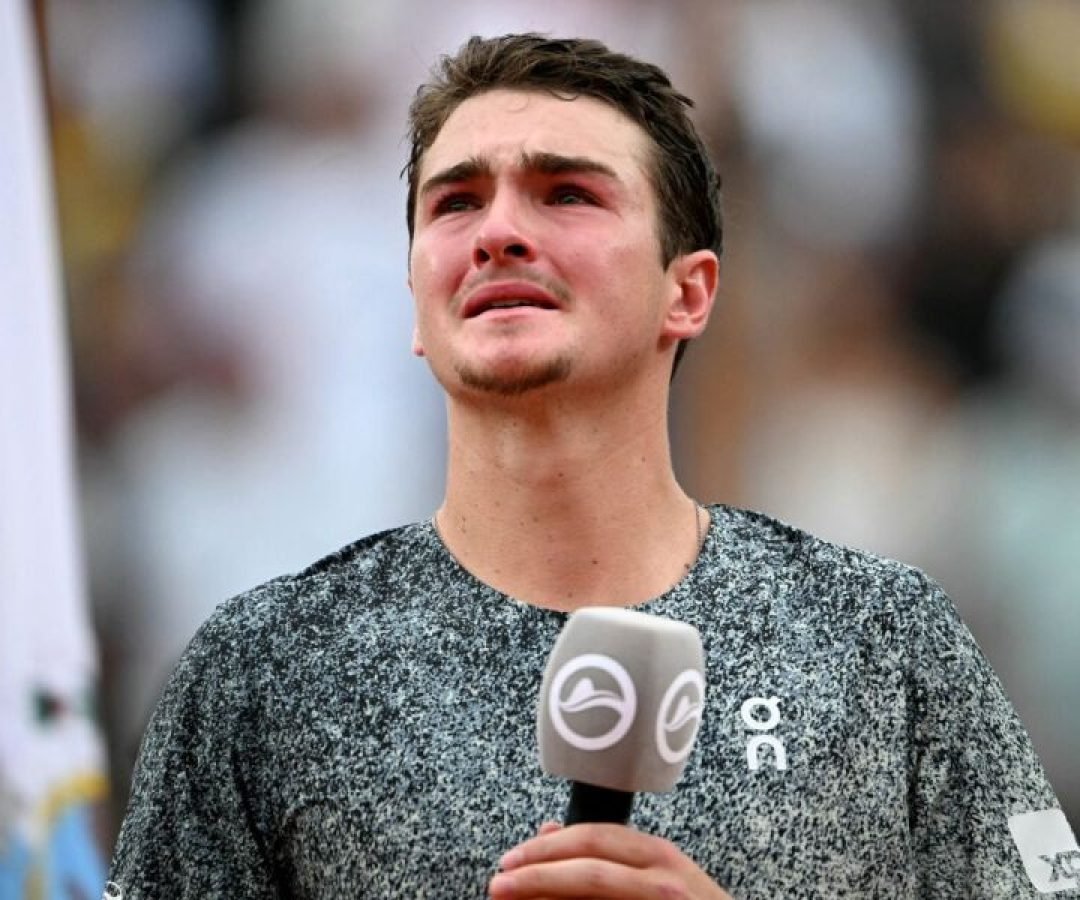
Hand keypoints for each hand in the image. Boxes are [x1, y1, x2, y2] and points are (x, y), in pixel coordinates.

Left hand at [488, 822, 731, 898]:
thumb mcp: (651, 871)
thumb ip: (604, 853)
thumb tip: (548, 830)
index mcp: (656, 855)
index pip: (592, 840)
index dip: (545, 850)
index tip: (509, 861)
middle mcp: (662, 879)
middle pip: (590, 870)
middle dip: (537, 875)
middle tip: (498, 884)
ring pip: (594, 895)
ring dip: (546, 899)